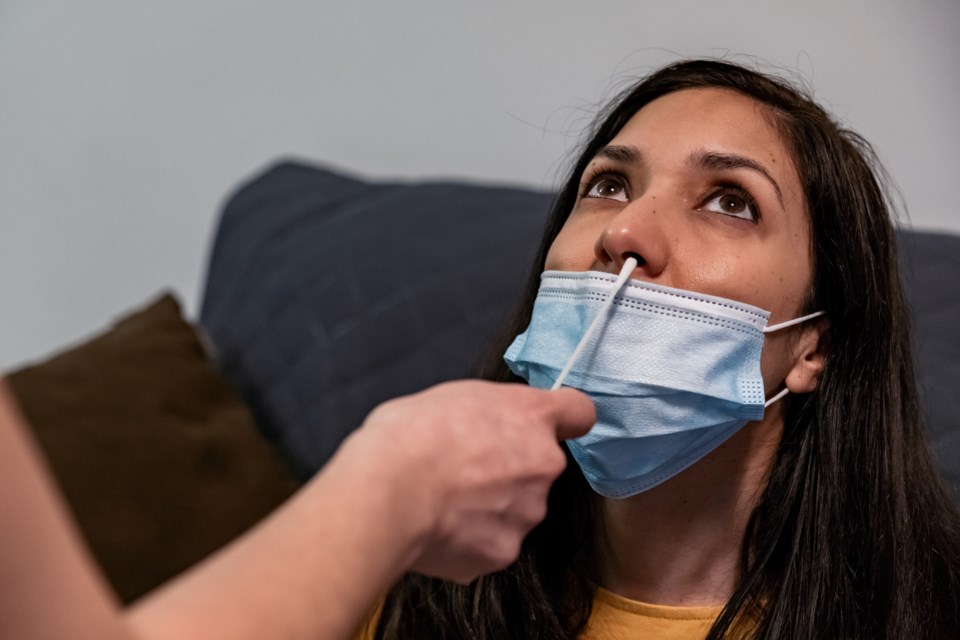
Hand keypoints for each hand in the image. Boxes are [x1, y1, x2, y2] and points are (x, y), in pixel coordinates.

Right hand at [344, 380, 594, 583]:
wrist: (387, 493)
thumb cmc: (410, 435)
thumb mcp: (453, 395)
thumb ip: (491, 411)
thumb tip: (492, 424)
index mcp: (532, 416)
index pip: (579, 412)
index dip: (562, 419)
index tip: (545, 425)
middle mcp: (543, 465)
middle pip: (538, 467)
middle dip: (509, 468)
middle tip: (462, 467)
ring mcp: (527, 514)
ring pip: (516, 508)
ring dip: (489, 506)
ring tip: (442, 499)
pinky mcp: (504, 552)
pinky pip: (490, 543)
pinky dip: (468, 538)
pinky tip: (438, 526)